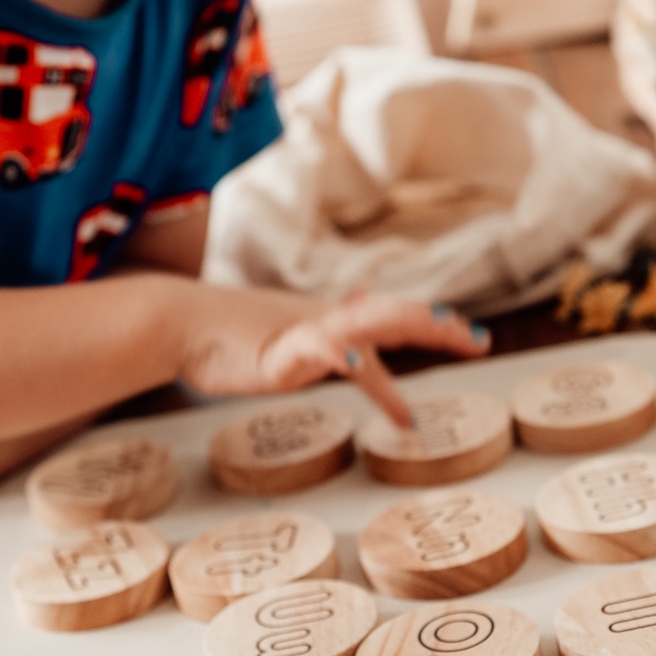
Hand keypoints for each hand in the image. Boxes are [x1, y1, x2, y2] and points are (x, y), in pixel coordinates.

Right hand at [181, 289, 490, 426]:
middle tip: (477, 340)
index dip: (434, 325)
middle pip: (392, 318)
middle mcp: (327, 323)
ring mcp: (303, 334)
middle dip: (437, 328)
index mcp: (334, 323)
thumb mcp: (290, 332)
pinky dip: (340, 350)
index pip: (393, 320)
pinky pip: (315, 348)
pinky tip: (359, 357)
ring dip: (403, 324)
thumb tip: (363, 298)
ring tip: (440, 327)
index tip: (473, 336)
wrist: (178, 322)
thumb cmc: (228, 331)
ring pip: (363, 324)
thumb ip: (330, 327)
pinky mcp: (278, 352)